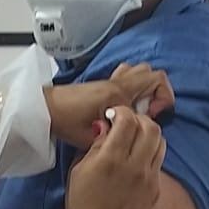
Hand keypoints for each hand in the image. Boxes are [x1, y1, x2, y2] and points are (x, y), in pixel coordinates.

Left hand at [45, 63, 174, 149]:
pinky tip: (124, 107)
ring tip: (138, 109)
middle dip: (159, 92)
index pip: (157, 81)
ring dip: (146, 88)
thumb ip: (120, 133)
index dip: (163, 98)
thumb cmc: (66, 123)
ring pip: (139, 71)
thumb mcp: (95, 136)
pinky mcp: (101, 85)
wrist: (44, 111)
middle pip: (152, 72)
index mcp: (118, 92)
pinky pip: (126, 76)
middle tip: (148, 112)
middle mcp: (117, 82)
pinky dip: (133, 87)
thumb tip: (136, 131)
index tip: (152, 116)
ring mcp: (109, 81)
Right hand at [66, 109, 165, 208]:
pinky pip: (158, 161)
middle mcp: (135, 165)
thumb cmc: (83, 208)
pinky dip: (150, 154)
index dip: (120, 112)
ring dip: (148, 135)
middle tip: (126, 125)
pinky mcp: (156, 189)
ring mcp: (149, 177)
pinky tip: (136, 161)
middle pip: (150, 126)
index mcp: (112, 158)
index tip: (112, 116)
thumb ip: (94, 146)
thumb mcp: (78, 172)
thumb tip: (105, 128)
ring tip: (134, 141)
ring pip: (160, 141)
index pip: (127, 119)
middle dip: (138, 120)